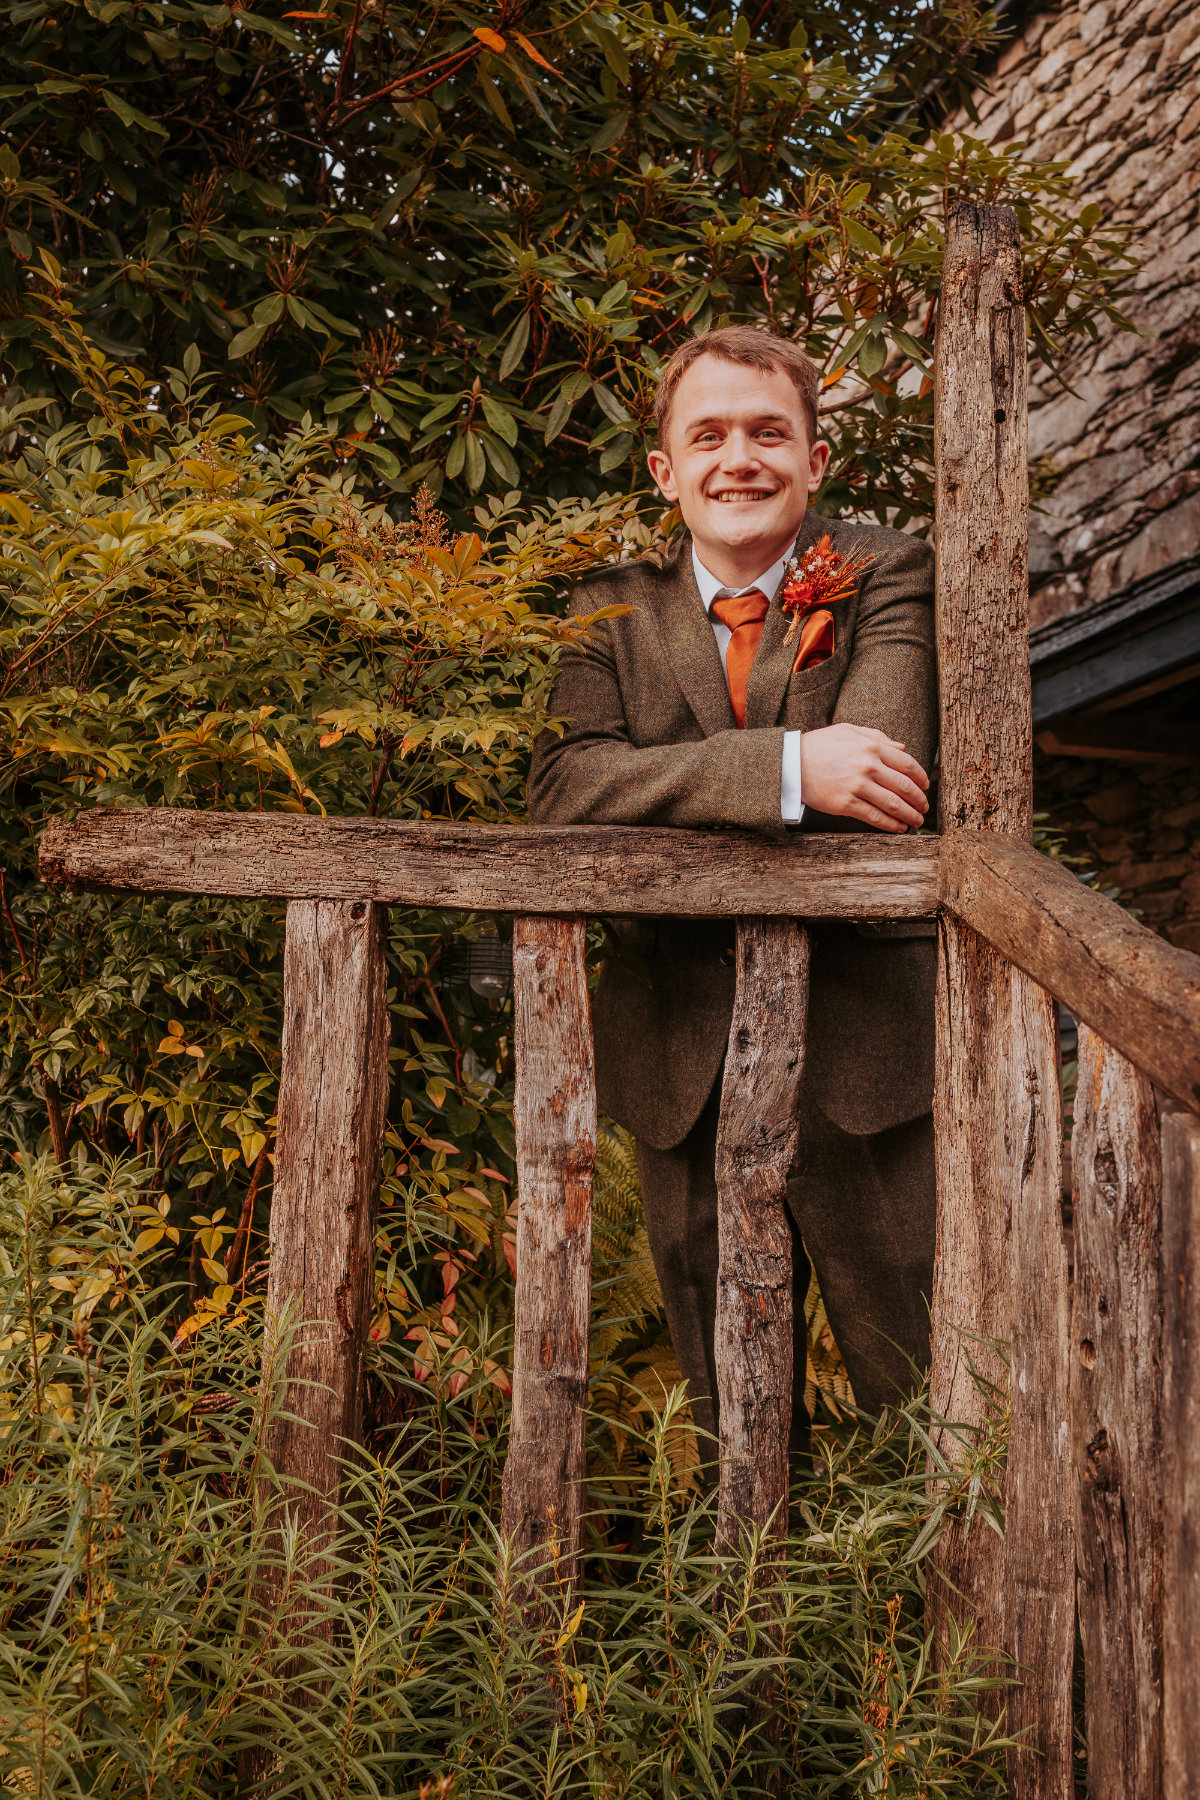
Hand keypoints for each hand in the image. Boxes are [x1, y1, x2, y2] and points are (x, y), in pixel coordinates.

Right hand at [800, 723, 929, 832]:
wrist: (791, 763)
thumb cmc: (820, 745)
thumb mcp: (849, 731)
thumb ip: (878, 737)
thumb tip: (903, 749)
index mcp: (872, 746)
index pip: (907, 764)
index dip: (921, 778)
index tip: (926, 786)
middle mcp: (868, 766)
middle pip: (904, 786)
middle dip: (919, 799)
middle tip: (925, 807)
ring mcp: (858, 786)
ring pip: (894, 805)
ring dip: (910, 815)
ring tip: (916, 821)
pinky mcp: (846, 804)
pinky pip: (875, 817)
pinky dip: (891, 825)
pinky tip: (899, 828)